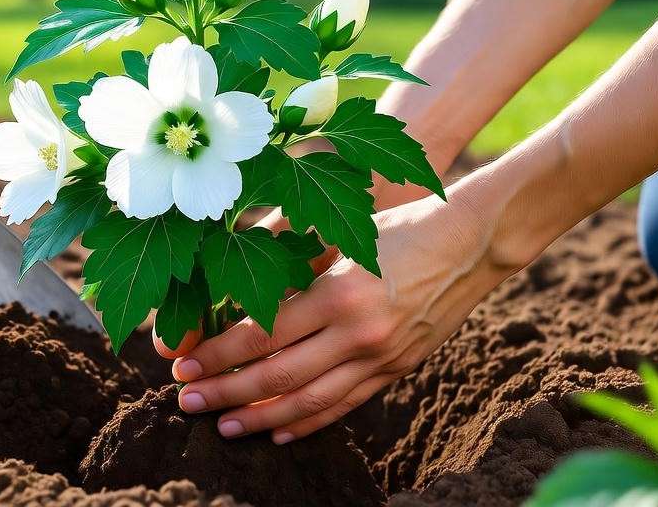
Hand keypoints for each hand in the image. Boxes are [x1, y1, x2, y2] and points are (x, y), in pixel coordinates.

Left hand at [165, 193, 508, 442]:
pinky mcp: (397, 369)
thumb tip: (236, 288)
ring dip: (261, 418)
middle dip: (226, 392)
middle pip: (277, 375)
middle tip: (188, 402)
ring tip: (224, 427)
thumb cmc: (400, 225)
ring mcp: (380, 356)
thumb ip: (291, 263)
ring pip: (310, 401)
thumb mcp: (341, 234)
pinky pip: (345, 405)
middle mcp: (357, 332)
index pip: (261, 335)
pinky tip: (279, 432)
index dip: (218, 355)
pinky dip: (309, 423)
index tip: (184, 365)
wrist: (473, 242)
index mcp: (337, 292)